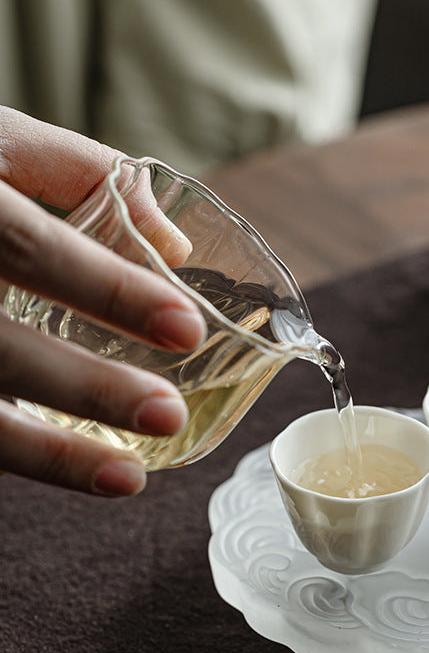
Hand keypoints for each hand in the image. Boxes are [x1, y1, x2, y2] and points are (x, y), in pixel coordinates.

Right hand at [0, 106, 206, 495]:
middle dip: (86, 388)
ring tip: (127, 478)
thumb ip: (83, 174)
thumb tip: (176, 245)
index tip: (187, 329)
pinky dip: (16, 457)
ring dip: (48, 455)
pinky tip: (70, 468)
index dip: (110, 290)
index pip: (29, 250)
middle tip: (168, 413)